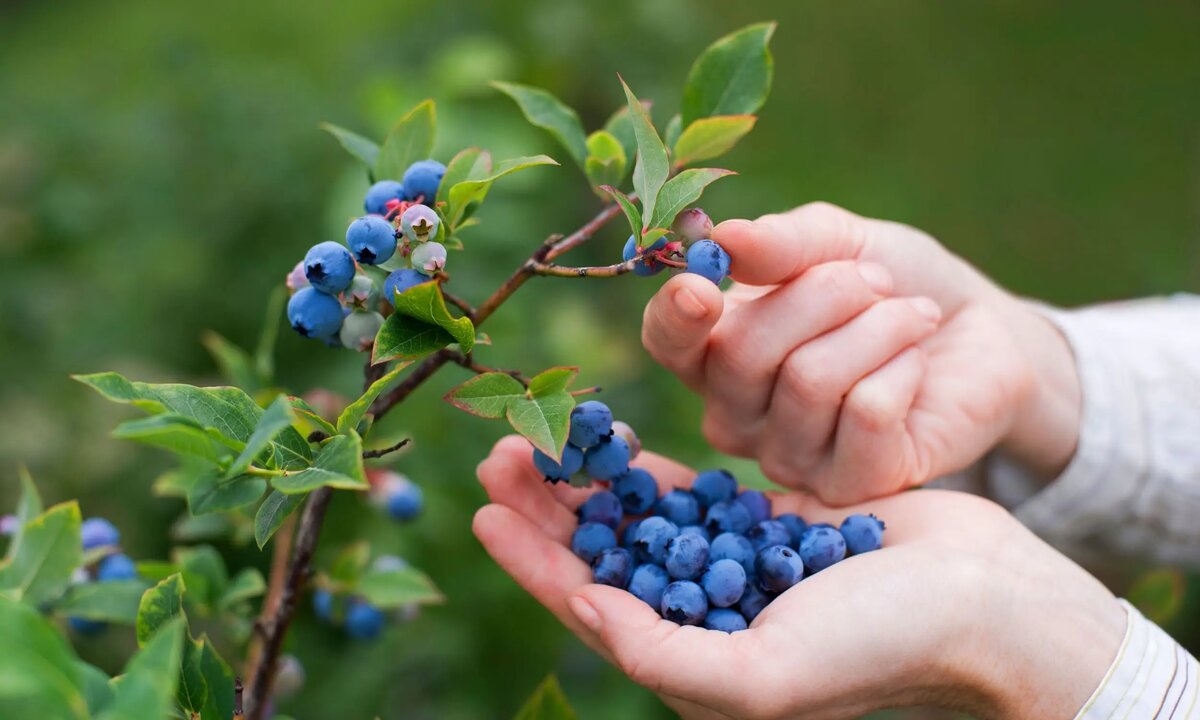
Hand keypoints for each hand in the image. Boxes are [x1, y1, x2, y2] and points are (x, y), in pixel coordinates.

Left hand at [473, 436, 1124, 719]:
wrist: (981, 600)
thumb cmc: (879, 648)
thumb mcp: (763, 675)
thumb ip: (664, 655)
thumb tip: (585, 610)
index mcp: (694, 664)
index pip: (589, 608)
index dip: (532, 562)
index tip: (483, 511)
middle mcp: (703, 617)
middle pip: (603, 556)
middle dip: (547, 508)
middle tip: (500, 452)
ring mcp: (733, 567)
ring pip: (637, 519)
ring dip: (587, 481)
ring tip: (540, 435)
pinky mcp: (765, 523)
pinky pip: (690, 492)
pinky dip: (648, 469)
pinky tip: (612, 440)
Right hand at [642, 203, 1081, 503]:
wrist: (979, 333)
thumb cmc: (892, 284)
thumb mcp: (840, 242)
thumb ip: (782, 243)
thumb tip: (724, 239)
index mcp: (715, 350)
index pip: (667, 342)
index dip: (675, 318)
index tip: (704, 287)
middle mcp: (738, 414)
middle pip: (743, 353)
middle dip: (822, 294)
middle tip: (875, 281)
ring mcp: (790, 458)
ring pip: (809, 381)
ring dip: (877, 327)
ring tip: (911, 316)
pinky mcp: (851, 485)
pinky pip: (866, 414)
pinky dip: (903, 368)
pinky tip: (916, 366)